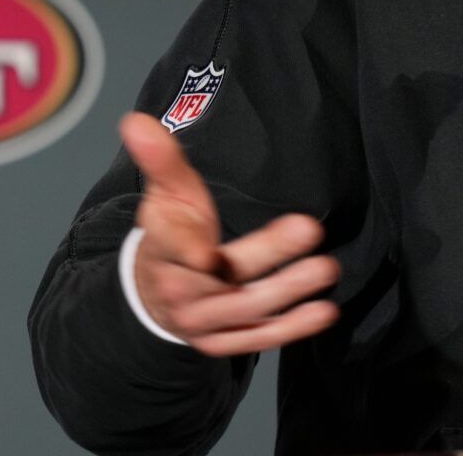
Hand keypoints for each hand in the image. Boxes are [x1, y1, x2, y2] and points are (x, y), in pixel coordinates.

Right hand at [119, 112, 340, 355]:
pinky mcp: (224, 341)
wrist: (155, 295)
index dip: (189, 250)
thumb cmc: (171, 234)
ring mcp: (203, 322)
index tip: (207, 252)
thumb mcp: (166, 195)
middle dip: (268, 254)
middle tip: (309, 229)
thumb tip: (135, 121)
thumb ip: (160, 160)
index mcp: (163, 250)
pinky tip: (324, 311)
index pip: (173, 249)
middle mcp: (181, 291)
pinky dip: (292, 328)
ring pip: (247, 309)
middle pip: (224, 275)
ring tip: (327, 268)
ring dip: (289, 291)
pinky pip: (259, 338)